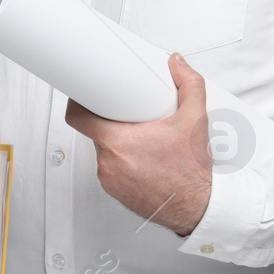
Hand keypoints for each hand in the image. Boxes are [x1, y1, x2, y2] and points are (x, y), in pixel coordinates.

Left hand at [64, 52, 212, 235]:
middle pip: (93, 130)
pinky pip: (108, 167)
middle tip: (128, 113)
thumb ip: (189, 84)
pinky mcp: (114, 191)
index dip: (77, 101)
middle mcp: (109, 162)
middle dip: (108, 119)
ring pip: (101, 149)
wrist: (196, 208)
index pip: (78, 117)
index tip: (84, 92)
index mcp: (119, 142)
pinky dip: (119, 160)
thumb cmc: (191, 173)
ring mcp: (109, 179)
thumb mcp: (195, 120)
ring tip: (139, 137)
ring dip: (115, 140)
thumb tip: (177, 64)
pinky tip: (139, 157)